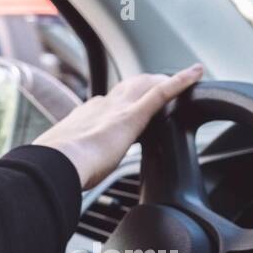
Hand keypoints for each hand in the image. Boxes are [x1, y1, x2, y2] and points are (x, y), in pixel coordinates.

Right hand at [33, 64, 203, 189]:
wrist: (56, 162)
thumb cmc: (57, 168)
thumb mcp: (65, 164)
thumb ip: (71, 166)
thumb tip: (63, 179)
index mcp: (83, 118)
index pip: (104, 105)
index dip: (115, 104)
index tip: (121, 110)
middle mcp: (100, 107)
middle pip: (126, 89)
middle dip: (142, 86)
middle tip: (157, 88)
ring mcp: (118, 109)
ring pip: (145, 85)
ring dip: (161, 81)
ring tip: (181, 80)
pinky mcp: (133, 116)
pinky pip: (162, 93)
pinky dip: (181, 81)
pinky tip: (196, 72)